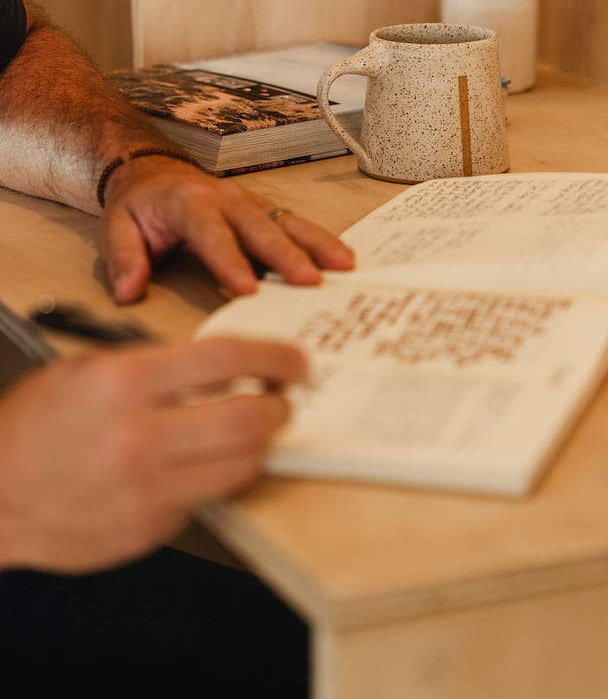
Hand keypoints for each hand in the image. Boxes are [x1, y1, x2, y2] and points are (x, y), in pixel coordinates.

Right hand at [0, 336, 305, 571]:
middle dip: (281, 406)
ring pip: (242, 465)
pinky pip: (209, 497)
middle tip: (283, 399)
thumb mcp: (89, 369)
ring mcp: (147, 490)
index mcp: (124, 383)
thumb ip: (156, 364)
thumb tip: (221, 366)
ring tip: (253, 429)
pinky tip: (203, 462)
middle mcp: (141, 437)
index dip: (273, 357)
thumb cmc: (36, 424)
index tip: (295, 361)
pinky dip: (218, 475)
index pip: (226, 360)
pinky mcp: (151, 528)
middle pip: (249, 419)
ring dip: (259, 444)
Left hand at [98, 156, 354, 303]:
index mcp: (188, 203)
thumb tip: (129, 292)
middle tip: (310, 281)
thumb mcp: (116, 228)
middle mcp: (226, 199)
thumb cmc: (139, 205)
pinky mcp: (263, 210)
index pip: (211, 234)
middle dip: (287, 255)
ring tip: (343, 266)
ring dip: (316, 244)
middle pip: (260, 228)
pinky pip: (294, 224)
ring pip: (287, 222)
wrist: (152, 171)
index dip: (231, 262)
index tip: (249, 289)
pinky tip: (341, 258)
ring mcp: (249, 202)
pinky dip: (319, 240)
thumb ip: (124, 259)